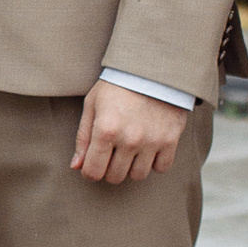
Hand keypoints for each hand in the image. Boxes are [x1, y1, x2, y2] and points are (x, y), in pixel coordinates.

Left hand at [70, 82, 189, 183]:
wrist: (153, 69)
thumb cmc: (118, 86)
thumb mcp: (93, 104)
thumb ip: (83, 137)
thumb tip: (77, 166)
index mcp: (106, 129)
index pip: (93, 172)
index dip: (89, 172)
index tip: (93, 164)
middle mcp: (129, 139)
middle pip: (114, 177)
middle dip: (109, 169)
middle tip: (112, 152)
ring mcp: (151, 141)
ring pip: (138, 176)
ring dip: (132, 167)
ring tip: (131, 148)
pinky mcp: (170, 140)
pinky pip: (161, 168)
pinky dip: (155, 162)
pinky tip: (149, 147)